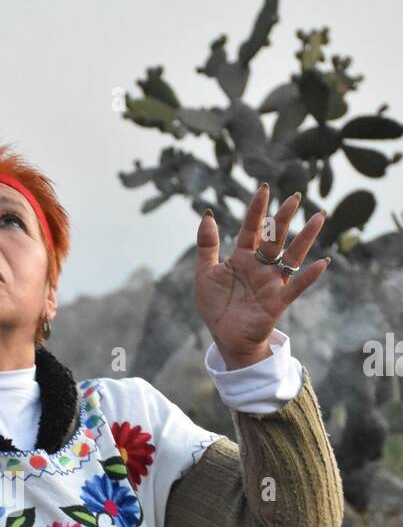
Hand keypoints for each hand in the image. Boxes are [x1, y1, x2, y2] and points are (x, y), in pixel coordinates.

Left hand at [195, 184, 328, 369]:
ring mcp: (271, 282)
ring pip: (291, 256)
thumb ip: (207, 246)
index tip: (264, 189)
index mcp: (242, 257)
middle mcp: (260, 266)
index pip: (251, 229)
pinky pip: (296, 287)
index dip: (257, 211)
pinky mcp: (277, 301)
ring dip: (305, 238)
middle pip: (275, 238)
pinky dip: (308, 276)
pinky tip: (322, 263)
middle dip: (284, 218)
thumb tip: (208, 215)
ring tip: (318, 218)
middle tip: (295, 197)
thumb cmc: (217, 306)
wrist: (225, 337)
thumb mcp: (206, 273)